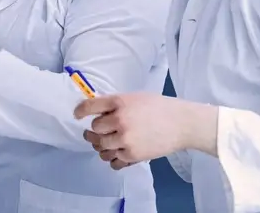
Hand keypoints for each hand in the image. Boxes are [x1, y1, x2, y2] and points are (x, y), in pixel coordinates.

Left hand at [74, 93, 215, 169]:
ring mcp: (125, 139)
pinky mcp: (132, 155)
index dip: (80, 111)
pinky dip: (113, 158)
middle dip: (96, 130)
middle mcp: (119, 119)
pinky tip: (117, 153)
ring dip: (102, 146)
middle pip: (95, 129)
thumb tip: (96, 112)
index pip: (90, 106)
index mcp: (119, 102)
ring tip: (107, 144)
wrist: (182, 123)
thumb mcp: (135, 98)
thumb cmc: (160, 107)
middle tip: (97, 132)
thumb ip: (116, 104)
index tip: (77, 115)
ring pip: (101, 146)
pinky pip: (113, 161)